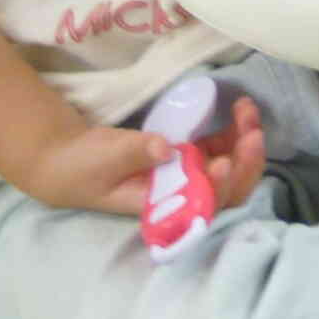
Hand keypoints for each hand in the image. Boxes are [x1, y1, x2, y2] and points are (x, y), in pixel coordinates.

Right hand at [18, 96, 266, 217]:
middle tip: (252, 130)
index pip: (201, 206)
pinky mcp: (187, 158)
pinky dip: (234, 133)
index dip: (219, 188)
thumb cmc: (81, 167)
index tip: (222, 160)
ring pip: (230, 168)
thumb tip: (166, 149)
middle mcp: (182, 197)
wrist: (65, 158)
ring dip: (245, 142)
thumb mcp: (104, 159)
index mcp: (161, 207)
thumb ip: (135, 152)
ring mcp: (188, 177)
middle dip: (246, 162)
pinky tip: (238, 111)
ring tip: (247, 110)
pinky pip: (220, 149)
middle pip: (227, 191)